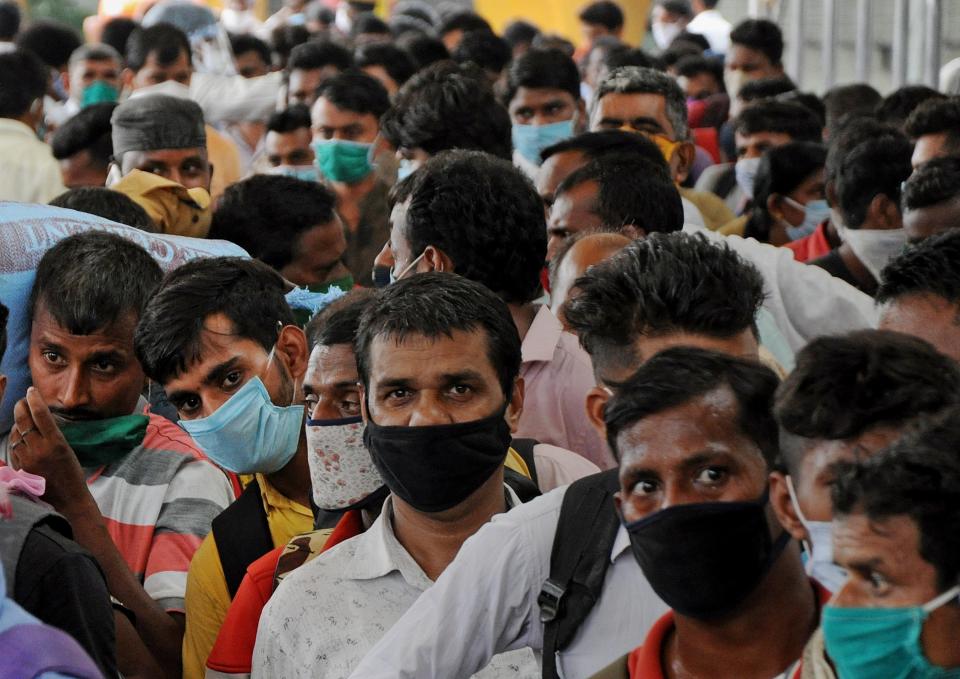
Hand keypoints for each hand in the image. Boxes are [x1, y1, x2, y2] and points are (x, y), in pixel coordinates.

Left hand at [11, 387, 89, 511]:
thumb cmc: (72, 474)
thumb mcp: (67, 450)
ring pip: (15, 433)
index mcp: (56, 443)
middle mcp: (39, 449)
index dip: (34, 399)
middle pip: (23, 420)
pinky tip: (19, 437)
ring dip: (17, 422)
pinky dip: (14, 439)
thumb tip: (39, 420)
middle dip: (20, 406)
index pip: (40, 414)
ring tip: (20, 416)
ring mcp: (27, 459)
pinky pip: (12, 448)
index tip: (32, 390)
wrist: (67, 499)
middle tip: (22, 400)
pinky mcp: (19, 468)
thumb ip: (52, 436)